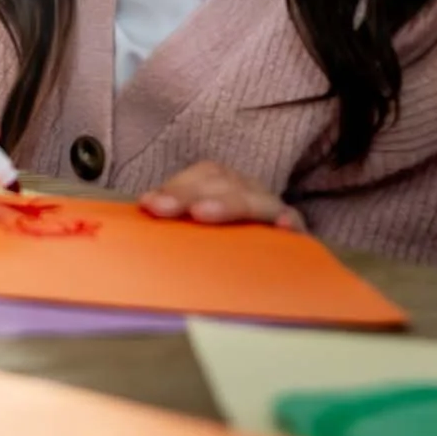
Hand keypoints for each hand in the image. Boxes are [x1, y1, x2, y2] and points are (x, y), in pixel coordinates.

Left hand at [140, 160, 305, 230]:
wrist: (278, 260)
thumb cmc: (222, 241)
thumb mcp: (195, 228)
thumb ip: (173, 222)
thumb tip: (141, 215)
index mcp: (224, 184)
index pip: (203, 175)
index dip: (175, 187)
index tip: (148, 204)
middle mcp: (249, 190)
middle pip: (223, 183)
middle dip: (187, 194)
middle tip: (162, 209)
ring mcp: (272, 209)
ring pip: (255, 200)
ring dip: (229, 205)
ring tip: (202, 214)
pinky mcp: (295, 232)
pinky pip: (295, 224)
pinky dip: (290, 223)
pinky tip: (285, 228)